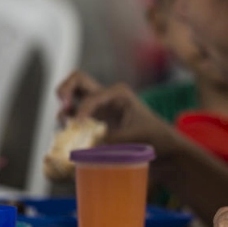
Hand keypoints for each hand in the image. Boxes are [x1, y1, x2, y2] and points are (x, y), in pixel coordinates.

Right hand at [55, 70, 178, 154]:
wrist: (164, 146)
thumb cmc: (155, 137)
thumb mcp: (137, 136)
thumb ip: (114, 139)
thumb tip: (89, 146)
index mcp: (118, 93)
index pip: (91, 97)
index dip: (82, 111)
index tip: (78, 126)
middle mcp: (106, 95)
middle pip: (76, 80)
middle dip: (64, 90)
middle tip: (63, 106)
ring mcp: (99, 106)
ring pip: (73, 93)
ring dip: (63, 104)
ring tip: (63, 120)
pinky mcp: (96, 119)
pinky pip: (75, 112)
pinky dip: (67, 117)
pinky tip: (67, 129)